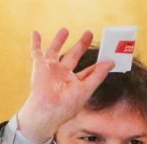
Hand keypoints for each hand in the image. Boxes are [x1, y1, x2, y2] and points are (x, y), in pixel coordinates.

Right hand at [16, 28, 114, 142]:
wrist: (48, 110)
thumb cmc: (67, 105)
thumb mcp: (86, 89)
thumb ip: (98, 75)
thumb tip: (111, 63)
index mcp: (75, 82)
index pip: (88, 70)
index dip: (97, 63)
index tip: (107, 55)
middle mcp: (63, 74)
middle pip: (73, 55)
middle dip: (81, 45)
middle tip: (89, 33)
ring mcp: (51, 69)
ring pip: (55, 51)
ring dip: (59, 40)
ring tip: (65, 30)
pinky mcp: (40, 66)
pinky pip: (36, 52)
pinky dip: (35, 42)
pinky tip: (36, 33)